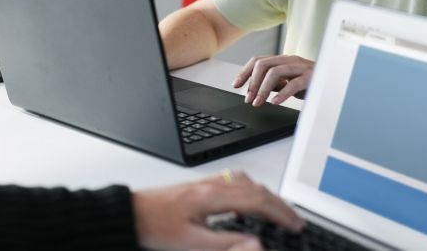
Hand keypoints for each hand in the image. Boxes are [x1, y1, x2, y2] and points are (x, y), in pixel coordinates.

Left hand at [132, 171, 301, 250]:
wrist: (131, 213)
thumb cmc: (155, 226)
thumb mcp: (192, 243)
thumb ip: (226, 244)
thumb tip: (256, 245)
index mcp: (212, 197)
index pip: (257, 202)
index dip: (280, 214)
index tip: (295, 225)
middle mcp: (211, 185)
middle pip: (256, 189)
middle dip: (279, 204)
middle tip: (294, 221)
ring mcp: (205, 183)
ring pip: (246, 183)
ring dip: (266, 196)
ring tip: (277, 211)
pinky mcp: (199, 186)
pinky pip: (234, 182)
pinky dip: (250, 190)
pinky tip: (248, 200)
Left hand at [233, 55, 314, 106]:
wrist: (337, 82)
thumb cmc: (313, 83)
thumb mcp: (289, 83)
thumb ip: (275, 83)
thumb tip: (257, 90)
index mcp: (283, 60)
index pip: (258, 60)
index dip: (245, 72)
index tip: (236, 85)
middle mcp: (290, 60)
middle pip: (263, 64)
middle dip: (252, 82)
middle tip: (249, 98)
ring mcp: (301, 67)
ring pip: (275, 72)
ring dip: (262, 88)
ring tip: (258, 102)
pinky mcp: (311, 78)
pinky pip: (294, 84)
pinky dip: (282, 93)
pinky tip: (275, 102)